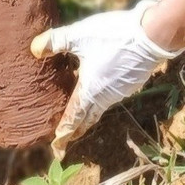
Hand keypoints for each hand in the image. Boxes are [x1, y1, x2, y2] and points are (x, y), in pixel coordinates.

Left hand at [30, 0, 181, 155]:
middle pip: (87, 118)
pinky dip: (100, 98)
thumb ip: (56, 42)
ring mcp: (120, 91)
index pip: (73, 118)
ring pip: (100, 107)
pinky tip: (97, 87)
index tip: (56, 148)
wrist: (151, 36)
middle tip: (65, 138)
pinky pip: (110, 96)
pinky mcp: (130, 83)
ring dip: (88, 112)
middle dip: (75, 129)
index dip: (63, 133)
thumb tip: (34, 49)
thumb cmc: (112, 37)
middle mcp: (105, 97)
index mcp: (90, 91)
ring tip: (77, 112)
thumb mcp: (79, 36)